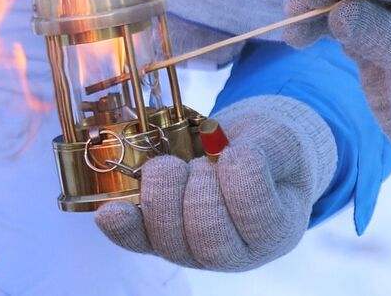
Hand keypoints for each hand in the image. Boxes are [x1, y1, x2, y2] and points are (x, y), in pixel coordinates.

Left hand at [95, 96, 335, 271]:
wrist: (248, 150)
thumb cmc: (269, 148)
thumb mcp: (280, 138)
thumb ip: (263, 149)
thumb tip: (229, 156)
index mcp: (277, 229)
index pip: (258, 217)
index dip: (240, 178)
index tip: (235, 152)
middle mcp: (237, 252)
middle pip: (210, 241)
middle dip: (198, 191)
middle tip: (203, 162)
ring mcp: (196, 251)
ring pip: (170, 243)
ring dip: (163, 195)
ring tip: (173, 165)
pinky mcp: (161, 240)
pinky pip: (138, 242)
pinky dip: (124, 225)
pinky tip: (111, 211)